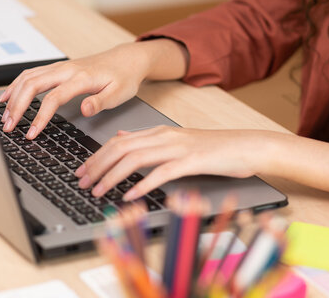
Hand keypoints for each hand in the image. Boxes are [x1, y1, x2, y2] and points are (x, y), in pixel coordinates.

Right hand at [0, 39, 187, 138]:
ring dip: (13, 96)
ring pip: (28, 77)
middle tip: (9, 126)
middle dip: (17, 106)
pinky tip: (8, 96)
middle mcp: (66, 70)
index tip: (31, 133)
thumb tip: (84, 109)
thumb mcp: (120, 93)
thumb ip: (101, 102)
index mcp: (81, 78)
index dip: (39, 117)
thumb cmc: (124, 77)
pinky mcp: (58, 68)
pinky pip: (31, 73)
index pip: (53, 98)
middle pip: (32, 85)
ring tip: (4, 116)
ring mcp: (60, 67)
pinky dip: (16, 84)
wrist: (126, 59)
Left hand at [74, 126, 264, 200]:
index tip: (81, 171)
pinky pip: (161, 172)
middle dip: (96, 166)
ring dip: (112, 176)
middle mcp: (164, 136)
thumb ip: (147, 140)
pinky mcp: (192, 161)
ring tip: (98, 191)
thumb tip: (121, 138)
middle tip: (81, 182)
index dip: (96, 157)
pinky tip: (130, 196)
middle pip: (120, 148)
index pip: (118, 142)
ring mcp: (178, 148)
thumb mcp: (175, 139)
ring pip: (135, 158)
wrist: (247, 146)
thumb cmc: (213, 148)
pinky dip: (143, 184)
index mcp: (158, 132)